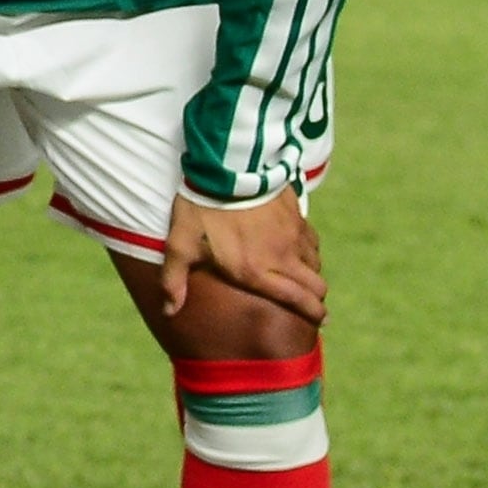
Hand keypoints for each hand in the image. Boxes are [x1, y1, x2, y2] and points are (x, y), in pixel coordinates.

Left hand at [160, 189, 325, 322]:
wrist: (226, 167)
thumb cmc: (201, 209)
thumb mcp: (181, 245)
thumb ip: (174, 281)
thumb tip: (168, 311)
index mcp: (256, 271)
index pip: (298, 300)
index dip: (314, 313)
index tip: (319, 320)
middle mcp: (282, 257)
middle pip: (316, 285)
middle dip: (317, 298)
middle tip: (311, 302)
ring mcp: (293, 235)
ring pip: (316, 262)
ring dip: (312, 272)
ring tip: (301, 276)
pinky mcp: (296, 214)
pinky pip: (311, 239)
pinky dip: (309, 248)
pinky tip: (297, 247)